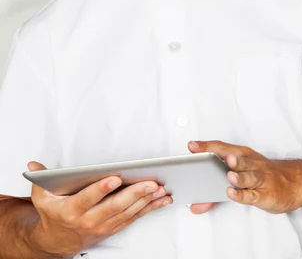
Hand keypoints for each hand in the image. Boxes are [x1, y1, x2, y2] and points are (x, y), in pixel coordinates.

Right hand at [26, 161, 172, 256]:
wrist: (56, 242)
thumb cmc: (53, 215)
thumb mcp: (41, 197)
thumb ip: (40, 179)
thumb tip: (34, 165)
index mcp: (72, 211)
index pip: (88, 199)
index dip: (101, 189)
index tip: (114, 178)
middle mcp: (90, 221)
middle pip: (115, 206)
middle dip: (134, 194)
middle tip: (150, 182)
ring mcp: (103, 226)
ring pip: (128, 213)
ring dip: (146, 201)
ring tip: (160, 189)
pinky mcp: (113, 227)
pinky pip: (134, 218)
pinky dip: (149, 208)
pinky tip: (161, 200)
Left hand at [188, 141, 301, 213]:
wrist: (293, 183)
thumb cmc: (262, 176)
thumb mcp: (242, 176)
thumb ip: (215, 191)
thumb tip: (195, 205)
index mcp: (243, 154)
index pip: (222, 148)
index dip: (207, 146)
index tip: (192, 146)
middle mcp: (251, 163)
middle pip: (237, 159)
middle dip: (227, 158)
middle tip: (218, 156)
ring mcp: (260, 178)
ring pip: (248, 176)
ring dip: (239, 176)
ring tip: (229, 176)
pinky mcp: (266, 194)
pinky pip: (253, 194)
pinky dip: (242, 195)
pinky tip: (233, 193)